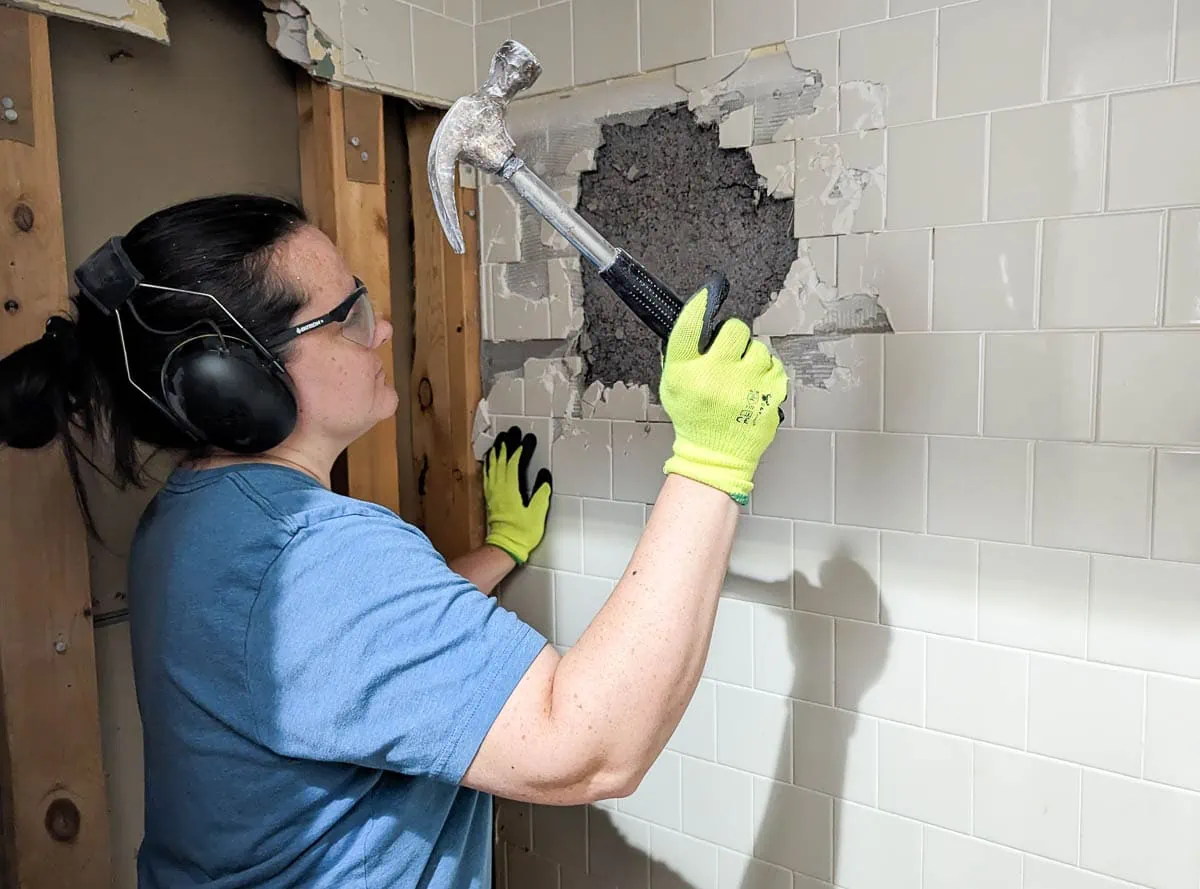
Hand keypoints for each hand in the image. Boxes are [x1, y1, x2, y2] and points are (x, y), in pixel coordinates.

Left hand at [483, 426, 552, 564]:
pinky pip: (487, 474)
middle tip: (512, 431)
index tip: (528, 437)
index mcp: (512, 488)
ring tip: (500, 438)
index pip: (516, 462)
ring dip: (497, 450)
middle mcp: (500, 486)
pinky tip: (490, 458)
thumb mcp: (538, 512)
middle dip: (507, 444)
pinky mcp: (489, 496)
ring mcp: (493, 490)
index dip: (522, 448)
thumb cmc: (524, 531)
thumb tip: (544, 473)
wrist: (505, 544)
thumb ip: (541, 491)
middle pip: (502, 459)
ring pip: (493, 464)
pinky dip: (489, 463)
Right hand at [658, 280, 788, 504]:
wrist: (716, 454)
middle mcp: (715, 377)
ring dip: (752, 358)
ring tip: (741, 378)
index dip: (701, 304)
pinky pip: (775, 366)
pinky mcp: (769, 394)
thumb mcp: (673, 384)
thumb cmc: (695, 418)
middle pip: (735, 329)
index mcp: (686, 373)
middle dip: (733, 337)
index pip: (689, 328)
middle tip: (728, 355)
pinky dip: (767, 373)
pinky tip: (753, 387)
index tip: (710, 292)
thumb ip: (681, 353)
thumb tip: (696, 316)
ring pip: (759, 348)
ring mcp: (746, 386)